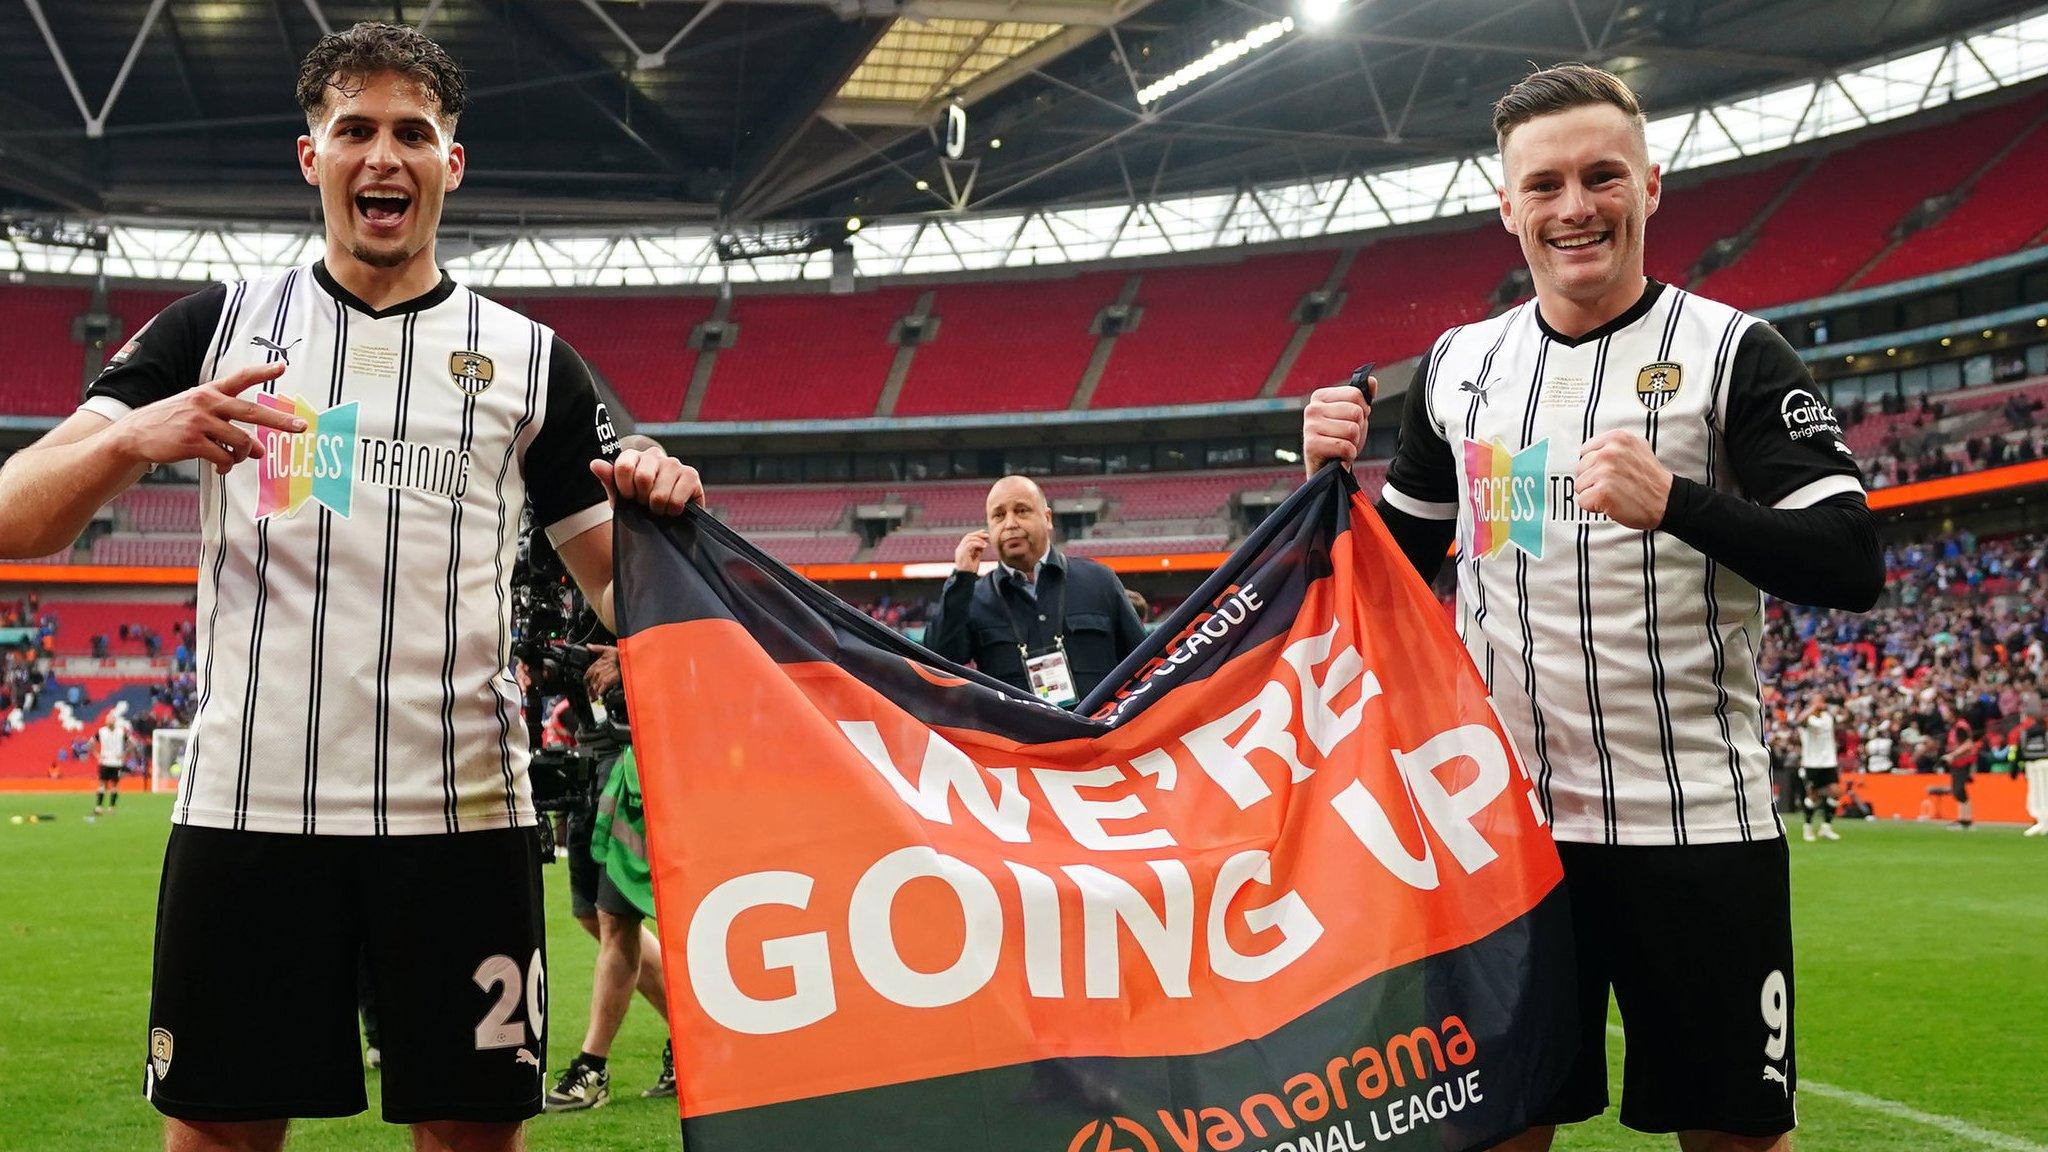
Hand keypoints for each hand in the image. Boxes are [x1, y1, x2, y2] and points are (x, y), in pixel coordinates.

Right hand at [113, 360, 296, 474]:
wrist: (134, 435)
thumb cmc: (172, 424)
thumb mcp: (198, 415)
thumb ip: (230, 428)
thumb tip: (259, 450)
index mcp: (209, 392)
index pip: (239, 378)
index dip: (262, 372)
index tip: (282, 365)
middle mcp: (206, 403)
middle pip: (251, 411)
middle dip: (279, 420)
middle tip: (301, 428)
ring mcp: (199, 422)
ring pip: (241, 442)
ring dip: (243, 455)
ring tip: (234, 460)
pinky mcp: (192, 441)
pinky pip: (224, 457)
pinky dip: (227, 465)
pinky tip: (221, 466)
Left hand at [584, 643, 620, 696]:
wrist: (631, 660)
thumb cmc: (621, 655)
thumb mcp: (609, 648)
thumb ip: (597, 648)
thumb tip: (588, 646)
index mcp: (598, 663)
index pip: (588, 674)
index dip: (587, 681)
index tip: (588, 685)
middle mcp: (599, 670)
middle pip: (591, 682)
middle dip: (590, 689)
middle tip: (591, 694)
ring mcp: (603, 676)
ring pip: (595, 686)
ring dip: (596, 691)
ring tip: (596, 696)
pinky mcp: (608, 681)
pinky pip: (601, 689)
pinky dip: (601, 692)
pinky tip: (602, 694)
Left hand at [590, 441, 700, 513]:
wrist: (665, 519)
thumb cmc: (640, 505)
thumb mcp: (620, 497)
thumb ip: (609, 480)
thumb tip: (595, 463)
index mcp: (635, 456)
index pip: (624, 466)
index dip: (625, 488)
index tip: (629, 497)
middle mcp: (655, 455)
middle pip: (643, 478)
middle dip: (642, 500)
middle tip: (646, 504)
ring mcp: (674, 463)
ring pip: (659, 494)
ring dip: (657, 509)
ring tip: (659, 508)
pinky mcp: (691, 475)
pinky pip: (676, 500)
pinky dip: (672, 511)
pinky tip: (673, 508)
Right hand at [955, 530, 989, 572]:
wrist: (966, 578)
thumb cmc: (970, 570)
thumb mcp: (976, 558)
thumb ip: (978, 550)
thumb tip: (984, 543)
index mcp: (961, 549)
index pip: (967, 538)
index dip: (976, 534)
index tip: (984, 533)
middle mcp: (959, 549)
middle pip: (968, 536)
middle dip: (978, 534)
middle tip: (987, 535)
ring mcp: (960, 551)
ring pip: (968, 538)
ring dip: (979, 539)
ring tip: (986, 543)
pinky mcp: (962, 554)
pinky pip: (970, 544)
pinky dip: (978, 543)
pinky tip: (984, 546)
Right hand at [1303, 381, 1372, 475]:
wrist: (1327, 469)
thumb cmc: (1340, 439)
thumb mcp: (1354, 416)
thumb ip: (1362, 398)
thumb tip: (1372, 381)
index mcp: (1320, 396)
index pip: (1356, 394)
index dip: (1362, 411)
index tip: (1351, 421)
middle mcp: (1312, 408)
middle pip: (1356, 412)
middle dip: (1358, 428)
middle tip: (1346, 437)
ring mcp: (1309, 427)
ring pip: (1352, 430)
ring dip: (1353, 443)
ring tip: (1342, 447)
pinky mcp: (1311, 445)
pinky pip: (1345, 447)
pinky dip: (1348, 455)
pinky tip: (1339, 457)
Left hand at [1575, 430, 1673, 529]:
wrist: (1667, 501)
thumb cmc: (1651, 479)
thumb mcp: (1638, 448)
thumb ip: (1615, 445)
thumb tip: (1593, 449)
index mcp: (1617, 438)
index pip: (1586, 451)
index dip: (1595, 465)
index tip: (1609, 472)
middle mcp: (1610, 452)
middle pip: (1580, 468)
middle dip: (1593, 479)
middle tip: (1614, 484)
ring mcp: (1605, 472)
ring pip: (1579, 485)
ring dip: (1593, 493)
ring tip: (1614, 493)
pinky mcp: (1602, 492)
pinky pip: (1582, 501)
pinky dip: (1594, 507)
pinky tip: (1611, 503)